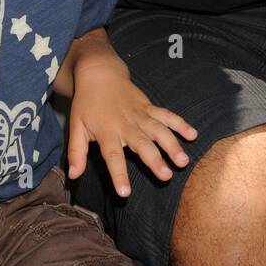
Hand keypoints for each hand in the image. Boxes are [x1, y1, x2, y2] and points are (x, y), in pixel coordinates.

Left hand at [68, 54, 197, 196]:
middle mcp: (126, 124)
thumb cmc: (87, 104)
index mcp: (107, 132)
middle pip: (142, 144)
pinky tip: (193, 134)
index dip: (119, 174)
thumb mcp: (76, 127)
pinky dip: (180, 124)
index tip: (126, 192)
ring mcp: (141, 115)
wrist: (100, 73)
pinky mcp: (149, 107)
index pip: (113, 156)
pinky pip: (167, 115)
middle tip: (166, 176)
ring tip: (183, 161)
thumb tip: (73, 176)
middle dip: (155, 160)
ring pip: (159, 130)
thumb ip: (76, 153)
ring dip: (172, 145)